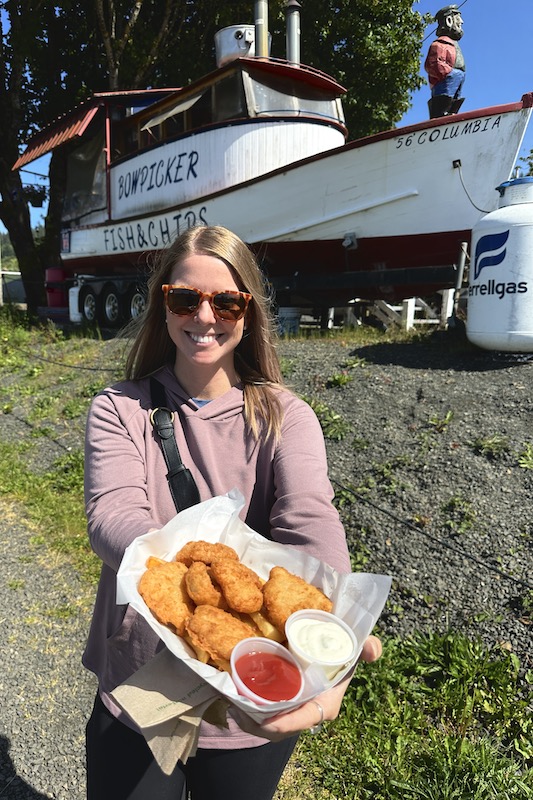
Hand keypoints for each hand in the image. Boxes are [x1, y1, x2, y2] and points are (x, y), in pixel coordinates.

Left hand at [232, 634, 381, 741]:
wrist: (326, 651)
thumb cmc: (339, 652)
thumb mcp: (353, 647)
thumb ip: (367, 645)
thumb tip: (373, 650)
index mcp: (326, 704)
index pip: (307, 719)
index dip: (288, 724)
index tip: (268, 721)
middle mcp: (307, 712)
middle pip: (283, 726)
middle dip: (261, 724)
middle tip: (239, 710)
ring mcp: (292, 711)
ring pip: (269, 723)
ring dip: (250, 718)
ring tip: (232, 705)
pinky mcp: (279, 706)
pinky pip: (262, 715)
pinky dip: (248, 711)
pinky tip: (234, 700)